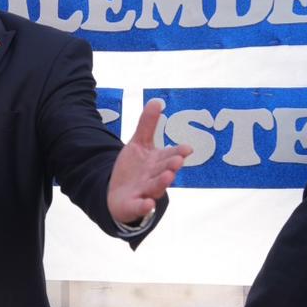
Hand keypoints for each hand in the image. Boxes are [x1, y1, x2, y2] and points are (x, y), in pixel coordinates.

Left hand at [107, 99, 191, 224]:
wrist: (119, 194)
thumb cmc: (136, 168)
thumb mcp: (139, 144)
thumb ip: (147, 124)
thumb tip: (157, 101)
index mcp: (159, 162)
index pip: (171, 155)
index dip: (178, 152)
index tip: (187, 148)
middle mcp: (155, 176)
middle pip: (165, 170)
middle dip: (171, 165)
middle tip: (177, 160)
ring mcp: (145, 191)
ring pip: (156, 187)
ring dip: (162, 182)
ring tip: (168, 177)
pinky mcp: (134, 204)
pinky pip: (140, 206)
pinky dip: (144, 206)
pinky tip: (147, 204)